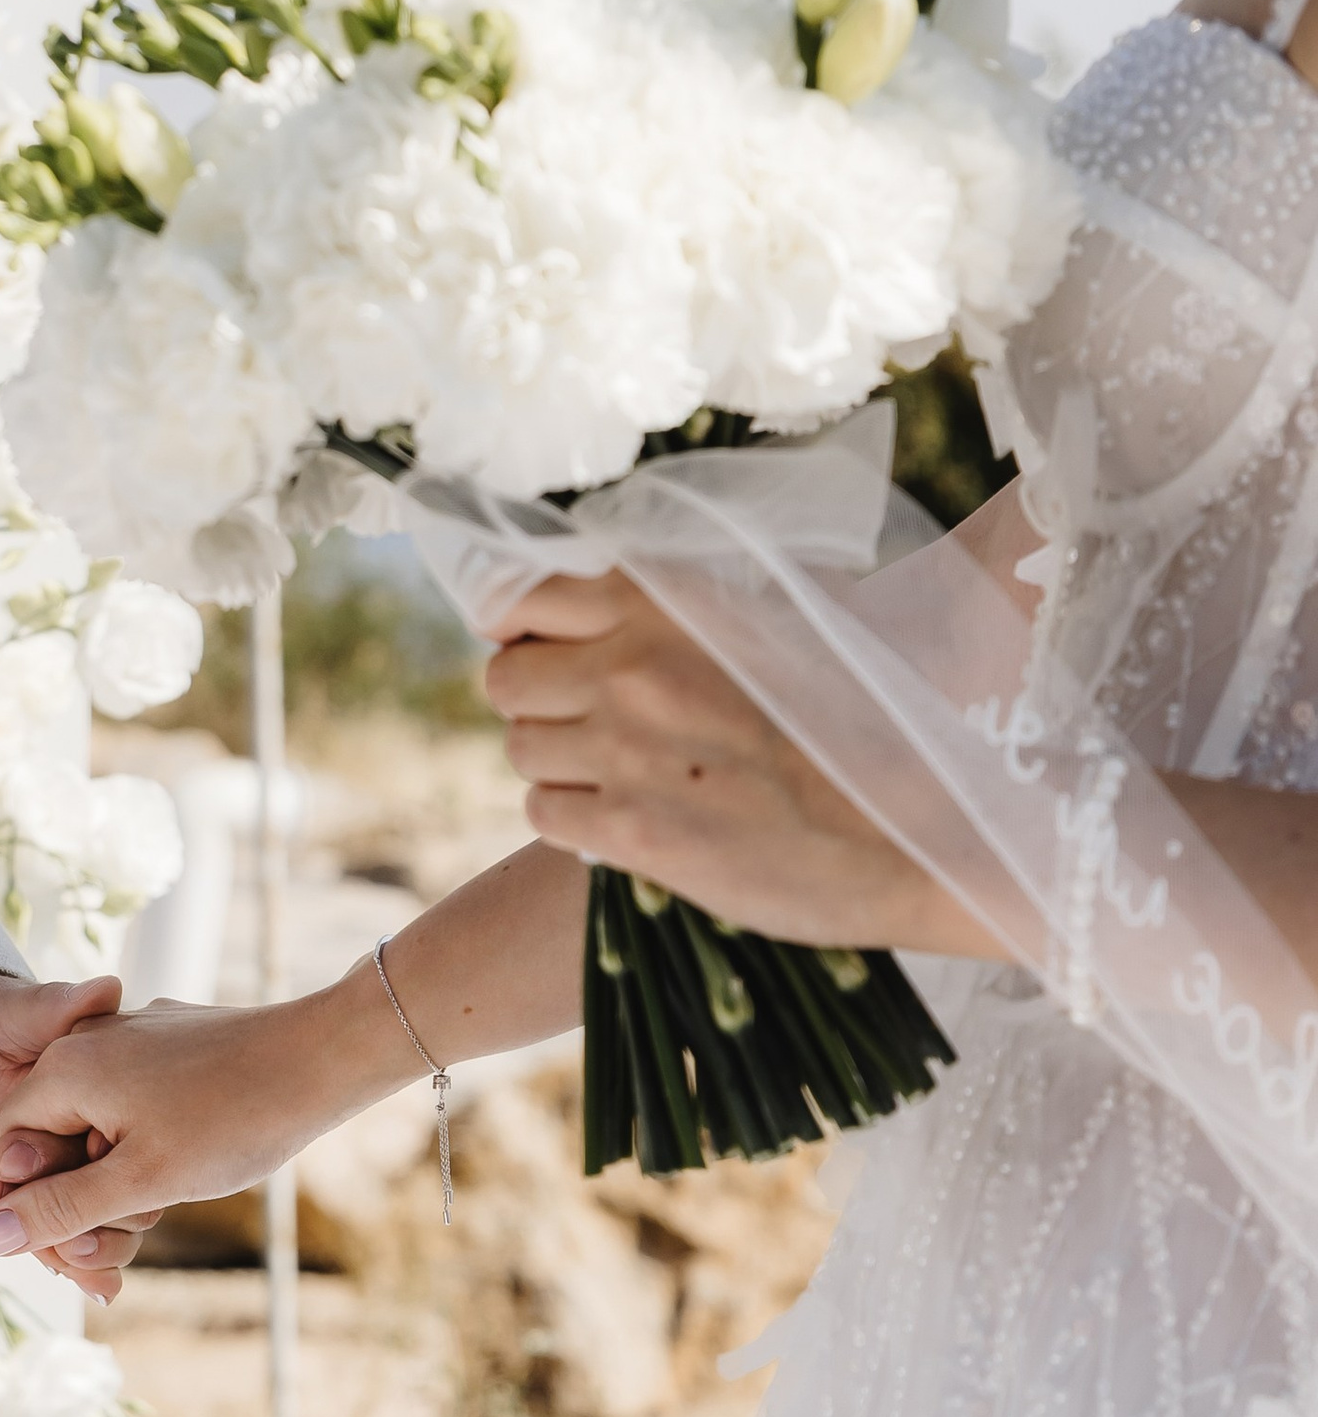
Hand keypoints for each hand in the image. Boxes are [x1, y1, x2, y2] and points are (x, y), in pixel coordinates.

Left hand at [0, 969, 161, 1302]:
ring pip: (99, 1220)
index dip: (117, 1144)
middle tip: (81, 1220)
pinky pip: (59, 1244)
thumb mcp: (1, 1013)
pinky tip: (101, 1290)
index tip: (97, 1152)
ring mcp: (58, 1176)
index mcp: (95, 1087)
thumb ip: (49, 1008)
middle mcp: (85, 1135)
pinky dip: (82, 1269)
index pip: (128, 1123)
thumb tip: (107, 988)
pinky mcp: (24, 1209)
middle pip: (121, 1180)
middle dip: (105, 1206)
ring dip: (97, 1244)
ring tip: (89, 1261)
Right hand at [0, 977, 416, 1265]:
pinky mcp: (165, 1048)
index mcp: (62, 1069)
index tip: (73, 1248)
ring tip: (164, 1203)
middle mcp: (84, 1044)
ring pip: (90, 1131)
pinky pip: (127, 1109)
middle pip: (44, 1143)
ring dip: (114, 1182)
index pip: (0, 1150)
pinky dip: (142, 1150)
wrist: (327, 1057)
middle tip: (133, 1235)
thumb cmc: (236, 1119)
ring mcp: (128, 1042)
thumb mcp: (140, 1181)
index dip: (24, 1210)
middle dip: (77, 1200)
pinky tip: (186, 1168)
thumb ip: (59, 1210)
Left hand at [486, 570, 991, 954]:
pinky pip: (543, 812)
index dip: (524, 627)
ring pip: (521, 748)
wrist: (911, 823)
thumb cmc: (857, 713)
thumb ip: (685, 597)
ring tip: (623, 771)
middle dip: (539, 700)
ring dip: (558, 761)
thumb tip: (600, 585)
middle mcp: (632, 666)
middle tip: (591, 721)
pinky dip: (574, 816)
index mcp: (663, 598)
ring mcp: (624, 751)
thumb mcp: (780, 612)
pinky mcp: (628, 831)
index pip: (520, 594)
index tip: (549, 649)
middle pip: (505, 679)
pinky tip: (630, 815)